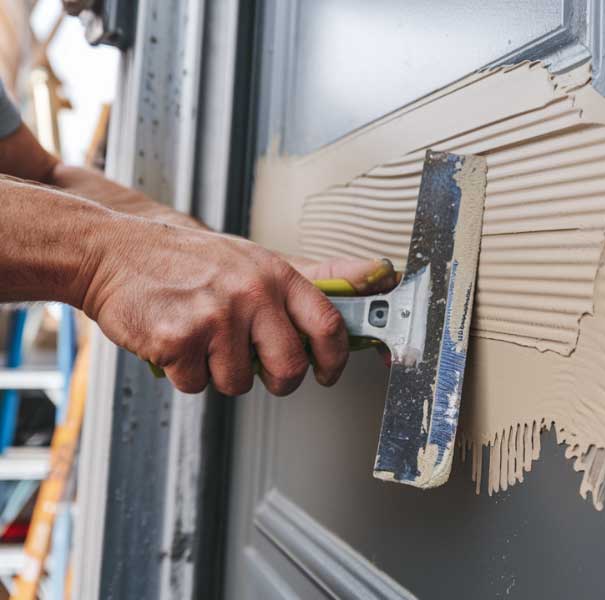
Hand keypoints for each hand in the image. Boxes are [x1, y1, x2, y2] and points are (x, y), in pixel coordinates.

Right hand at [81, 217, 392, 395]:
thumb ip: (310, 276)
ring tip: (203, 339)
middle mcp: (251, 293)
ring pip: (238, 383)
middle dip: (279, 382)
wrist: (112, 252)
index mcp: (274, 274)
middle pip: (289, 368)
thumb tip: (377, 273)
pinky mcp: (178, 339)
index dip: (335, 359)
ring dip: (220, 373)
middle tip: (263, 373)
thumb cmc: (187, 260)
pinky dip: (184, 373)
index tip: (328, 372)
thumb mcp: (252, 258)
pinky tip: (175, 341)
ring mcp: (215, 317)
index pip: (327, 325)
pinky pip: (196, 384)